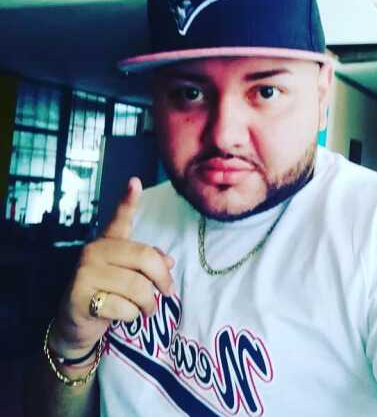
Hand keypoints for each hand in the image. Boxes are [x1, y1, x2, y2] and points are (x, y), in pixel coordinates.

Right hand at [50, 177, 174, 357]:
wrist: (76, 325)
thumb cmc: (109, 295)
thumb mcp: (129, 277)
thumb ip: (148, 265)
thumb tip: (169, 261)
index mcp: (108, 242)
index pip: (120, 219)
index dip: (128, 200)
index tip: (136, 182)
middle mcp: (94, 251)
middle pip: (144, 257)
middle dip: (163, 279)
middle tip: (168, 292)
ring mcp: (85, 272)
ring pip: (137, 286)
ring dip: (148, 303)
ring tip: (147, 309)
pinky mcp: (80, 296)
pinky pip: (124, 307)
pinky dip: (132, 316)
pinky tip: (125, 316)